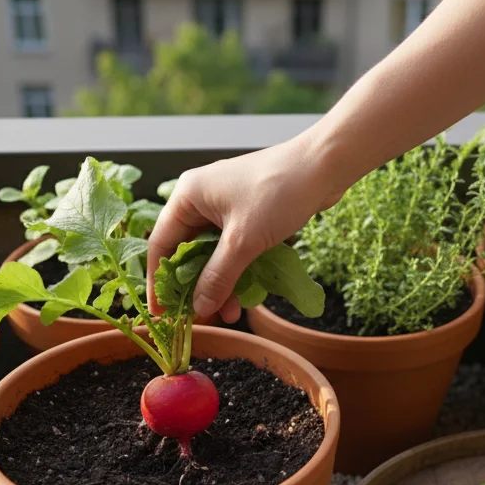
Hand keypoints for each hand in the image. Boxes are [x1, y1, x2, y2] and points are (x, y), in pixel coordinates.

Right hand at [148, 133, 345, 322]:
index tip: (162, 313)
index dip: (159, 281)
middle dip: (196, 286)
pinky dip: (237, 270)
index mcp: (188, 195)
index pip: (161, 244)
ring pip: (212, 253)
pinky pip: (233, 248)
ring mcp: (225, 205)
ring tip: (231, 312)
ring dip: (220, 282)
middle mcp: (201, 199)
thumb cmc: (278, 193)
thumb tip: (199, 307)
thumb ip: (218, 276)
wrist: (324, 167)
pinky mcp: (247, 213)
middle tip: (200, 317)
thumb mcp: (243, 242)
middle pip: (187, 251)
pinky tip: (246, 293)